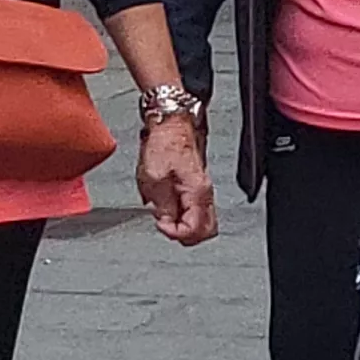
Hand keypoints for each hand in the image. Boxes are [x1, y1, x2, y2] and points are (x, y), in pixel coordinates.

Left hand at [138, 116, 218, 245]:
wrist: (172, 125)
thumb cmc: (164, 145)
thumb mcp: (153, 179)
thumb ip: (161, 205)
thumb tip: (165, 222)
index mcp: (197, 193)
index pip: (194, 230)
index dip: (174, 233)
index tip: (159, 224)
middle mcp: (205, 194)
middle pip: (206, 231)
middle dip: (184, 235)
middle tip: (165, 225)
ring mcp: (203, 191)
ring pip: (204, 223)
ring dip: (184, 225)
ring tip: (164, 215)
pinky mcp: (197, 187)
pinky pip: (198, 211)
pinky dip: (184, 216)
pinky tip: (168, 206)